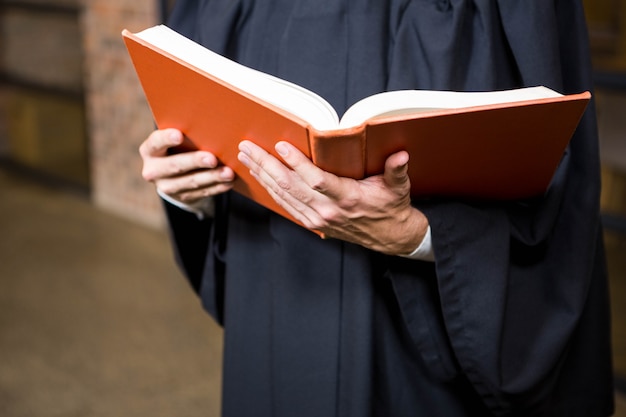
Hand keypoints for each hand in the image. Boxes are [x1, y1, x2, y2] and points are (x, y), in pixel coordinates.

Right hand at [139, 128, 234, 203]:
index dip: (166, 139)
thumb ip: (186, 134)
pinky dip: (217, 187)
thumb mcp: (176, 140)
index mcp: (149, 151)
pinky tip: (228, 182)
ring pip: (190, 182)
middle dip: (195, 162)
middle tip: (212, 159)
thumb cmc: (179, 147)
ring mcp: (167, 187)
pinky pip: (201, 193)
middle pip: (175, 165)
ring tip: (228, 173)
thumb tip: (209, 125)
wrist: (174, 175)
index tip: (179, 135)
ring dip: (211, 177)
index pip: (155, 143)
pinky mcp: (182, 197)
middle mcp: (153, 171)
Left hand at [237, 140, 427, 254]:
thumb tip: (400, 156)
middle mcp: (328, 211)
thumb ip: (396, 171)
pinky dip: (270, 190)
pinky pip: (285, 205)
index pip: (316, 180)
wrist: (389, 236)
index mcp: (347, 198)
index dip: (297, 164)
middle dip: (266, 165)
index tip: (281, 146)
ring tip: (246, 157)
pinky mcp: (312, 223)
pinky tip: (259, 176)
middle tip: (247, 147)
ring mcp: (318, 219)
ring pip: (283, 196)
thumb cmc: (391, 207)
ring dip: (262, 175)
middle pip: (290, 187)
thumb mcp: (398, 187)